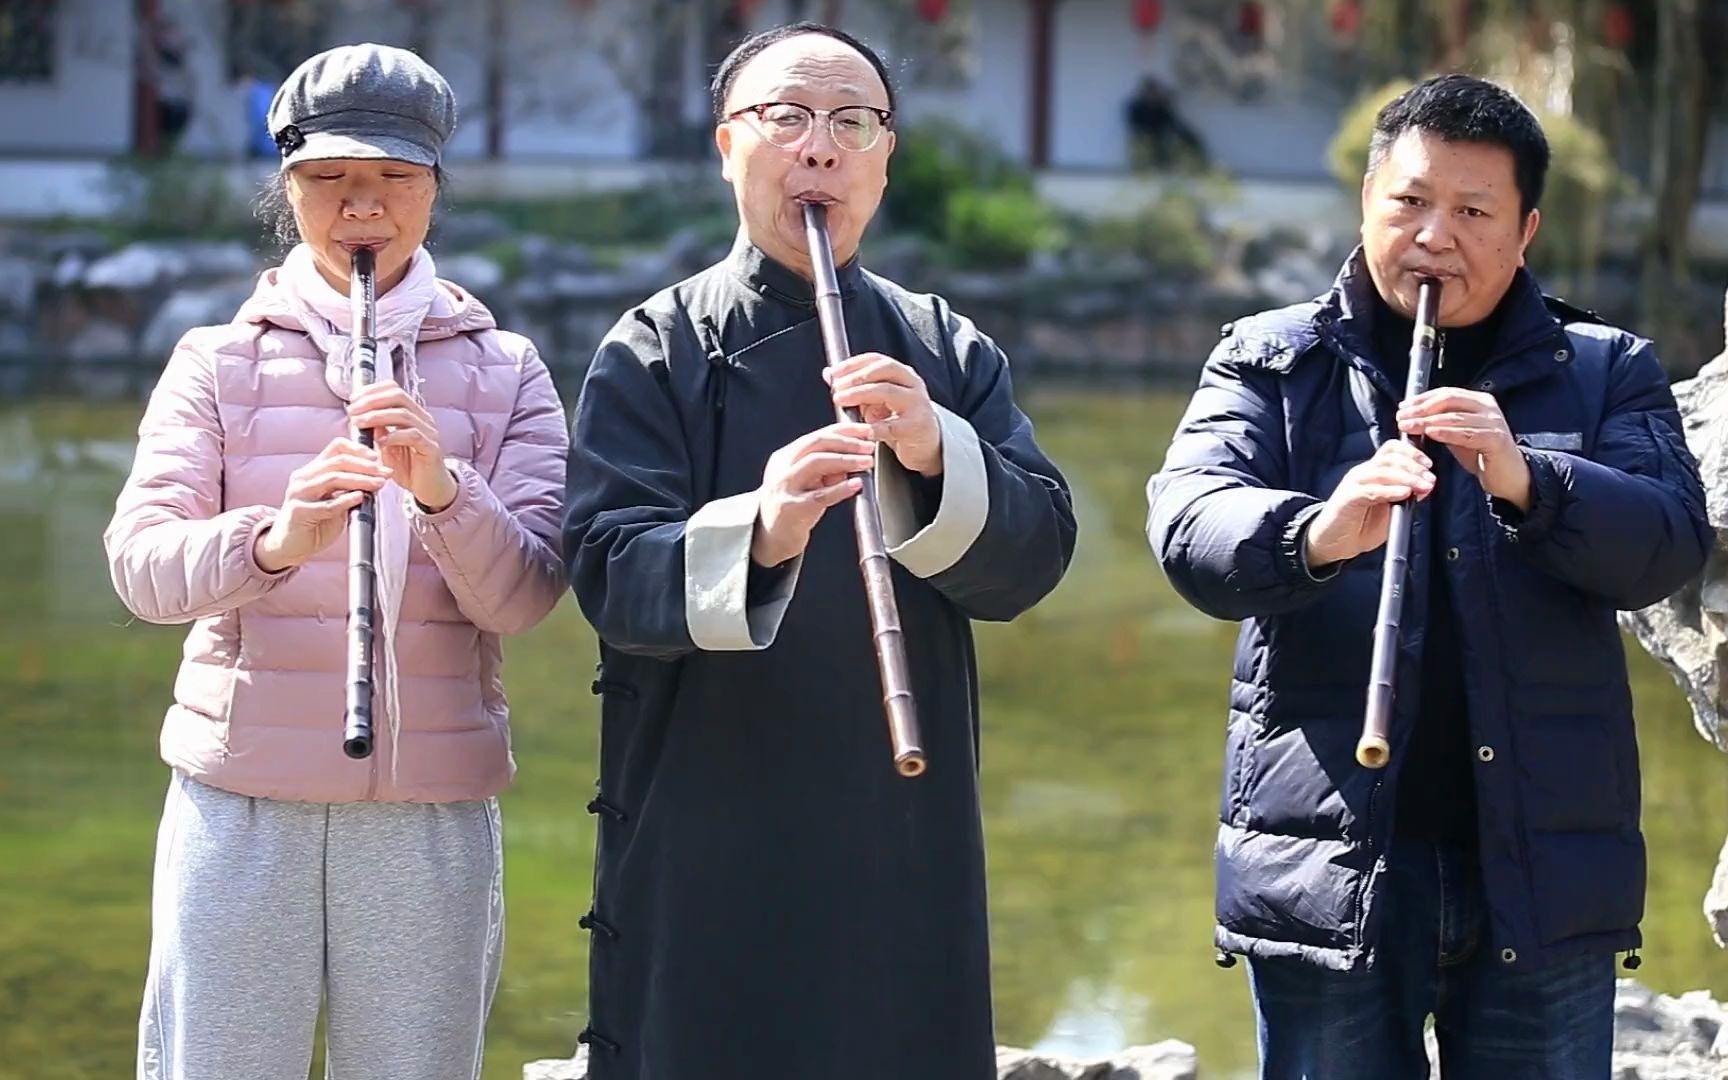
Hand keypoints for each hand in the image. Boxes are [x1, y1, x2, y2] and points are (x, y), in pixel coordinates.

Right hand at [254, 437, 390, 571]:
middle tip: (385, 473)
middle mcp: (303, 478)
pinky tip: (360, 498)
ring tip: (378, 484)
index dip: (358, 449)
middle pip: (337, 462)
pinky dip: (345, 500)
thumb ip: (348, 487)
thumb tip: (377, 477)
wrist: (289, 545)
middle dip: (365, 466)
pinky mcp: (298, 512)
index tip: (377, 457)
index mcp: (312, 470)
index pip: (336, 448)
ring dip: (360, 480)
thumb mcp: (334, 499)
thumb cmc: (315, 521)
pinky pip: (326, 505)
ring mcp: (298, 494)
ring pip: (332, 479)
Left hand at [346, 380, 457, 511]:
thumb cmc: (409, 468)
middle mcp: (424, 419)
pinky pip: (413, 436)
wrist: (430, 490)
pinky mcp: (431, 448)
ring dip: (377, 416)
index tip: (353, 400)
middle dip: (372, 401)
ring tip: (359, 423)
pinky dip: (394, 436)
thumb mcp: (387, 446)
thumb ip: (378, 430)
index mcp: (414, 414)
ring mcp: (430, 433)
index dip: (372, 391)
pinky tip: (379, 441)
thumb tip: (361, 416)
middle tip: (353, 410)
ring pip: (404, 414)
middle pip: (398, 397)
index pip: (394, 390)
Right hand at [751, 422, 875, 566]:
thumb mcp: (807, 482)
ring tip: (866, 462)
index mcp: (786, 456)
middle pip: (816, 443)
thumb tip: (855, 457)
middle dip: (847, 442)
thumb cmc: (793, 506)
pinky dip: (841, 488)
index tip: (866, 431)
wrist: (770, 537)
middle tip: (868, 446)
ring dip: (846, 460)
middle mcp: (782, 467)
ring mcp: (784, 487)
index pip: (818, 435)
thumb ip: (828, 468)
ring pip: (816, 463)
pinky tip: (856, 485)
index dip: (844, 430)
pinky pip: (820, 495)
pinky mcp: (792, 508)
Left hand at [824, 353, 941, 476]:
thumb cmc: (899, 420)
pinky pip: (893, 425)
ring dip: (860, 395)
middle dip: (856, 377)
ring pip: (887, 392)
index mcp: (902, 374)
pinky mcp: (917, 426)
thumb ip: (856, 388)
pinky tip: (862, 429)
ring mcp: (917, 404)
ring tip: (842, 401)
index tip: (834, 372)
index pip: (877, 360)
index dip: (853, 363)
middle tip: (836, 388)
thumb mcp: (877, 401)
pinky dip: (875, 427)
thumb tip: (829, 374)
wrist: (925, 445)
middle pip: (883, 370)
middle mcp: (912, 385)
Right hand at [1303, 440, 1434, 568]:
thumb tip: (1425, 487)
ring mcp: (1353, 484)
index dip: (1411, 453)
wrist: (1332, 543)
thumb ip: (1405, 497)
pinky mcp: (1347, 498)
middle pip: (1389, 457)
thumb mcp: (1388, 509)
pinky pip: (1370, 490)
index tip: (1429, 465)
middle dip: (1414, 466)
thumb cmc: (1360, 527)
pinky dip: (1390, 490)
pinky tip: (1404, 493)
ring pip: (1382, 471)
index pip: (1391, 450)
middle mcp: (1362, 473)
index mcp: (1372, 472)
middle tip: (1430, 479)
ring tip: (1423, 486)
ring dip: (1407, 477)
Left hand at [1397, 388, 1530, 510]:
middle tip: (1402, 416)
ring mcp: (1493, 421)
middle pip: (1450, 400)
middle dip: (1422, 408)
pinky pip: (1467, 433)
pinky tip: (1430, 433)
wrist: (1508, 476)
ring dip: (1428, 421)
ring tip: (1409, 426)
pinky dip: (1446, 432)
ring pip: (1455, 417)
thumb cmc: (1480, 455)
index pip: (1447, 393)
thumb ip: (1441, 423)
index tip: (1403, 406)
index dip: (1423, 399)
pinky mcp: (1495, 438)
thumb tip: (1413, 417)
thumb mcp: (1457, 435)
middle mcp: (1488, 407)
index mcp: (1479, 401)